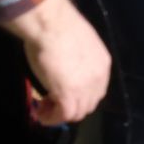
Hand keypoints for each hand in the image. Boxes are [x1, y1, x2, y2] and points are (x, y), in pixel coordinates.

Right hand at [11, 0, 110, 124]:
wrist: (52, 25)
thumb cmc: (60, 28)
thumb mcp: (78, 45)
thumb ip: (79, 60)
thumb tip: (68, 67)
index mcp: (102, 64)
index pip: (96, 90)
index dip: (80, 96)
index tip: (62, 92)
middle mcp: (99, 77)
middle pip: (88, 104)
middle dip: (71, 107)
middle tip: (51, 101)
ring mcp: (85, 88)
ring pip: (77, 113)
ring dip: (60, 114)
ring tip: (44, 107)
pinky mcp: (68, 95)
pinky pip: (63, 116)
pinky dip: (51, 118)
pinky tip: (40, 112)